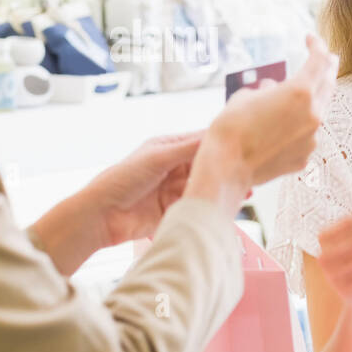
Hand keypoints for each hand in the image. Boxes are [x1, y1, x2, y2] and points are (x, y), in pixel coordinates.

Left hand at [89, 132, 240, 245]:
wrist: (103, 215)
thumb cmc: (123, 178)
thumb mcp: (158, 157)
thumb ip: (187, 149)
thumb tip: (215, 136)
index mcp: (167, 148)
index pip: (199, 142)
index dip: (219, 144)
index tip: (243, 145)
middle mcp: (172, 167)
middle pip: (204, 166)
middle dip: (223, 169)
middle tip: (248, 171)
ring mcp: (173, 189)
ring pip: (203, 186)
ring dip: (218, 188)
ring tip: (244, 189)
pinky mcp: (174, 210)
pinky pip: (196, 205)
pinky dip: (209, 205)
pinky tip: (225, 205)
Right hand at [192, 35, 337, 194]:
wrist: (226, 167)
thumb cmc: (231, 128)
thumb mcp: (246, 96)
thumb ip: (268, 89)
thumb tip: (274, 90)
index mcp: (300, 92)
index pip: (319, 60)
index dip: (317, 45)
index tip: (310, 39)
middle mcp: (313, 114)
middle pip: (328, 84)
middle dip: (327, 68)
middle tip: (326, 57)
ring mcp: (311, 138)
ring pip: (320, 111)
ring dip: (313, 99)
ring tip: (299, 94)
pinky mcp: (304, 156)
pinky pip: (308, 134)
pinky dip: (300, 126)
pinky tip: (282, 127)